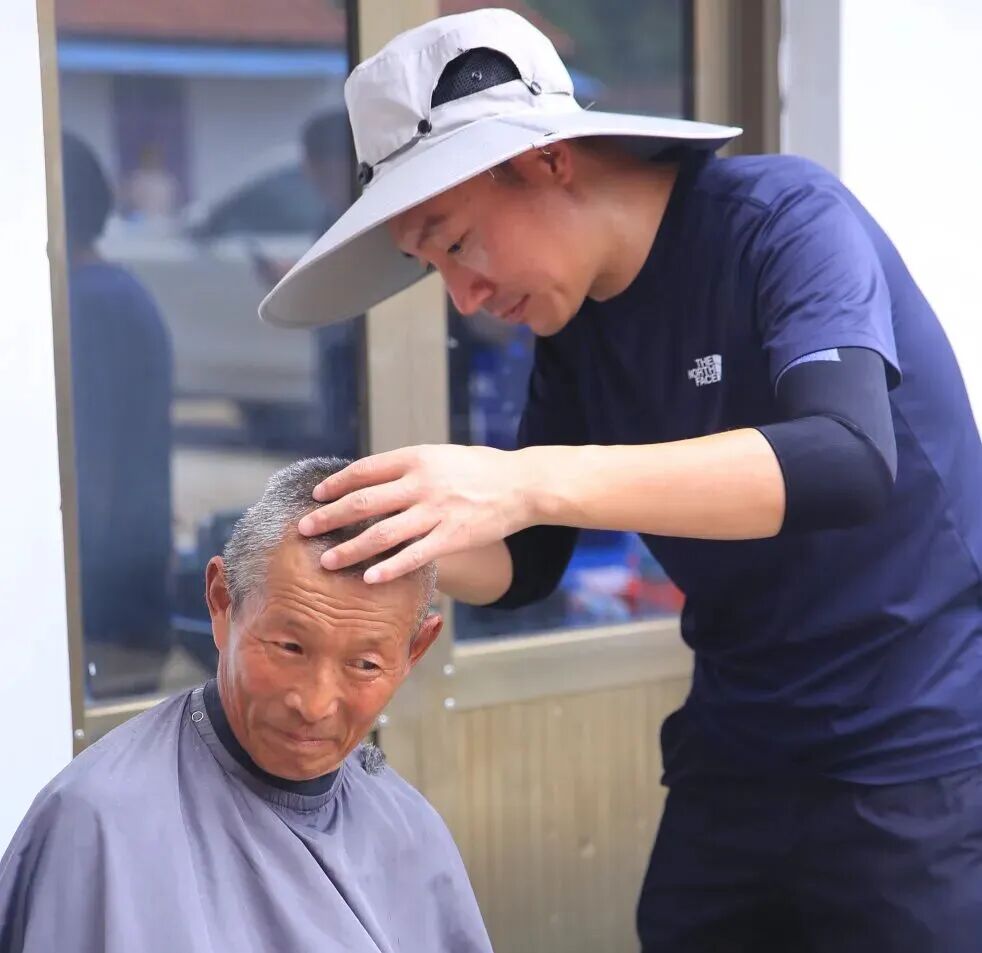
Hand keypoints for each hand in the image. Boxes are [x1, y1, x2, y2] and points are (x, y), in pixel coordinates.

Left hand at [298, 445, 539, 583]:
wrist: (522, 484)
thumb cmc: (478, 469)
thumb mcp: (440, 456)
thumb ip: (407, 468)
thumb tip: (369, 481)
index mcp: (416, 458)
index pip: (365, 470)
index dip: (337, 484)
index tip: (317, 496)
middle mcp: (422, 483)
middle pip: (364, 502)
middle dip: (330, 518)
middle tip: (305, 529)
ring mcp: (437, 511)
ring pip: (383, 533)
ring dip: (351, 549)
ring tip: (328, 561)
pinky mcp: (453, 537)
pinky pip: (414, 556)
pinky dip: (389, 568)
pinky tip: (369, 578)